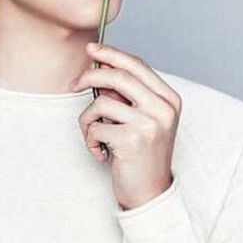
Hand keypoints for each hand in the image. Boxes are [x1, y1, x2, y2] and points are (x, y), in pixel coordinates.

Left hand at [71, 42, 181, 211]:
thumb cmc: (142, 155)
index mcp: (169, 99)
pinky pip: (95, 127)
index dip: (112, 54)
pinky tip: (100, 153)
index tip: (92, 50)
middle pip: (119, 76)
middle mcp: (163, 108)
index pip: (137, 65)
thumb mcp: (143, 120)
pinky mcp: (132, 140)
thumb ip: (127, 96)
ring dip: (87, 119)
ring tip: (94, 136)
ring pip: (101, 102)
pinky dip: (89, 140)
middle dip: (90, 76)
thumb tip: (98, 69)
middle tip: (73, 84)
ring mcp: (150, 124)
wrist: (151, 193)